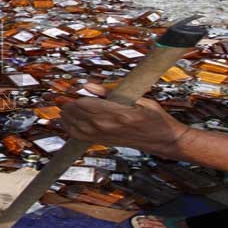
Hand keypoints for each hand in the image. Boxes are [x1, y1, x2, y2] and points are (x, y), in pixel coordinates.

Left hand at [60, 83, 192, 158]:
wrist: (163, 140)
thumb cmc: (154, 118)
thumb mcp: (139, 99)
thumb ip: (110, 92)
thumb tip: (88, 85)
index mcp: (118, 113)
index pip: (85, 104)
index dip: (74, 97)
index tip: (71, 90)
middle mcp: (108, 127)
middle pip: (76, 115)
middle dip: (67, 105)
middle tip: (65, 97)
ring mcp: (104, 136)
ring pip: (74, 127)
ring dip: (66, 116)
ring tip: (64, 108)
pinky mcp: (103, 142)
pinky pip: (79, 136)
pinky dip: (69, 128)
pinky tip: (67, 122)